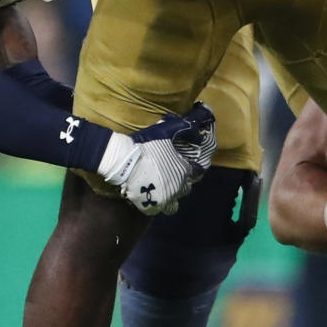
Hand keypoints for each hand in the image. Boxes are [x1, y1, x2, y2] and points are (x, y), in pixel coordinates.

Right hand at [102, 102, 216, 214]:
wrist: (123, 160)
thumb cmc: (147, 145)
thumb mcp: (167, 130)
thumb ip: (186, 126)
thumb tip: (202, 117)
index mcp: (184, 170)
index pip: (196, 171)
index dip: (192, 167)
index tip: (184, 163)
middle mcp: (178, 187)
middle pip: (186, 187)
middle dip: (182, 181)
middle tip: (171, 173)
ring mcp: (164, 199)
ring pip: (174, 202)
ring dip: (171, 195)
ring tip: (162, 187)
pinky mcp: (151, 207)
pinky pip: (158, 209)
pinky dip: (157, 203)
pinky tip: (151, 194)